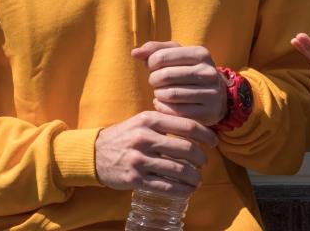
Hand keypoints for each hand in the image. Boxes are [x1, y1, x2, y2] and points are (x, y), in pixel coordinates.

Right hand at [95, 111, 217, 196]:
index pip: (187, 125)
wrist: (94, 153)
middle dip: (201, 158)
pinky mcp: (135, 178)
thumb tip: (197, 129)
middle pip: (186, 149)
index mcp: (149, 119)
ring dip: (194, 177)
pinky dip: (181, 190)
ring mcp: (139, 159)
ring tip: (198, 179)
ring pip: (178, 170)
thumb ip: (165, 122)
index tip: (214, 141)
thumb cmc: (125, 136)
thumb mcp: (142, 121)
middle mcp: (145, 138)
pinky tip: (188, 190)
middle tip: (204, 162)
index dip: (206, 134)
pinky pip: (165, 186)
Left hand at [132, 42, 227, 125]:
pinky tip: (164, 104)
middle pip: (164, 76)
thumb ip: (154, 50)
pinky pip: (175, 111)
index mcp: (201, 53)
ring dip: (158, 94)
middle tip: (155, 82)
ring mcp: (211, 93)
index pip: (161, 56)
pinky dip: (163, 107)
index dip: (150, 64)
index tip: (153, 68)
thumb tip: (134, 53)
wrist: (215, 96)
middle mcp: (209, 72)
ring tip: (160, 92)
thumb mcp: (176, 55)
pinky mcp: (208, 113)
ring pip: (169, 95)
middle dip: (153, 80)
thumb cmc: (188, 71)